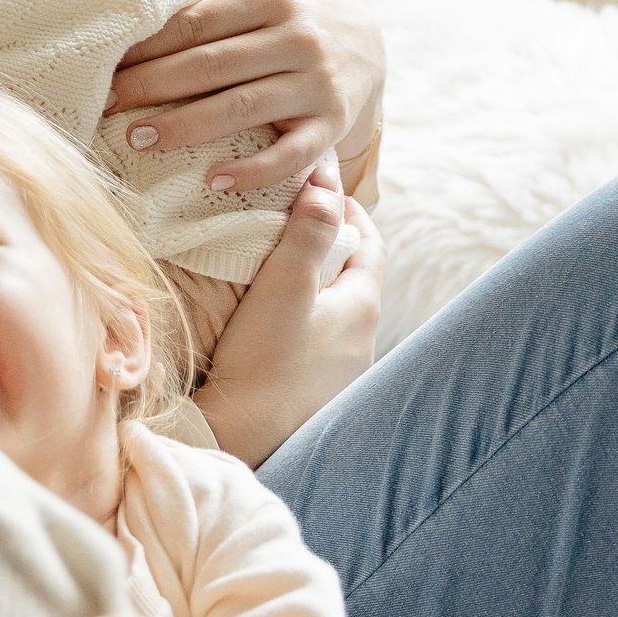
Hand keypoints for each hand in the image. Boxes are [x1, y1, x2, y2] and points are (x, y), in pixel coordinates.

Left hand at [108, 0, 385, 194]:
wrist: (367, 44)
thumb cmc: (292, 2)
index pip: (196, 21)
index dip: (147, 44)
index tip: (107, 61)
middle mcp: (298, 37)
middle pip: (210, 65)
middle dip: (152, 86)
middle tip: (106, 104)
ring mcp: (317, 83)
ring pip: (241, 108)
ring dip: (185, 128)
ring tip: (137, 139)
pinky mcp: (332, 124)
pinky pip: (291, 154)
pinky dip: (253, 172)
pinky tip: (213, 180)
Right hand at [196, 160, 384, 465]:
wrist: (245, 434)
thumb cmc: (265, 358)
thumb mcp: (285, 284)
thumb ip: (309, 231)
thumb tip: (326, 182)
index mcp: (363, 307)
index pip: (372, 246)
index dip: (352, 214)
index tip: (325, 191)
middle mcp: (364, 340)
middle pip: (355, 278)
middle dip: (332, 246)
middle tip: (297, 222)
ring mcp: (343, 371)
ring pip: (337, 312)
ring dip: (317, 286)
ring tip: (280, 268)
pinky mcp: (317, 392)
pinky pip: (319, 342)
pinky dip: (304, 320)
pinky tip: (274, 323)